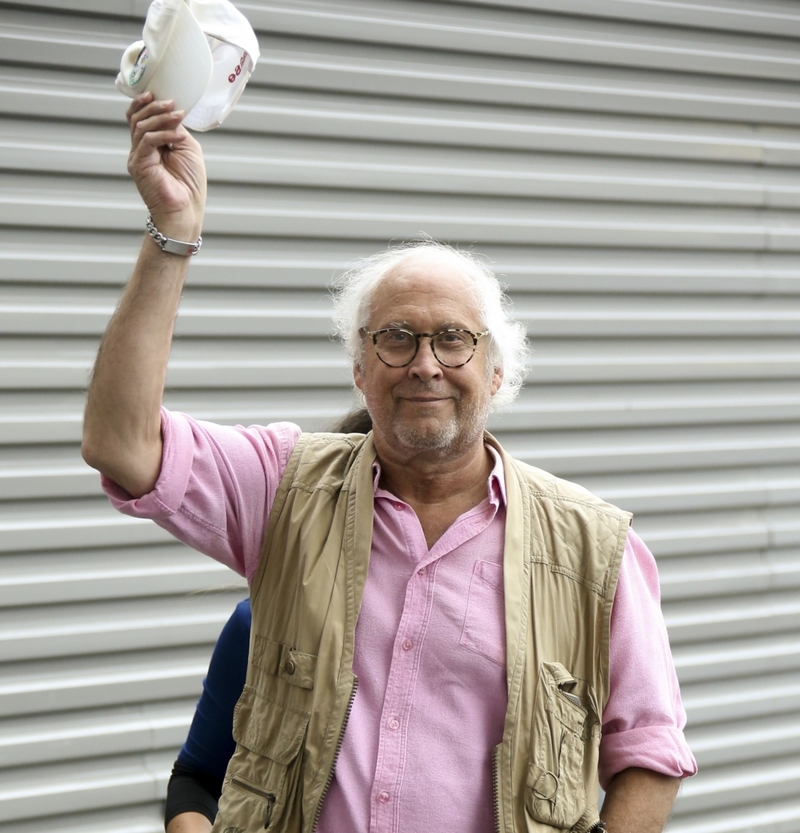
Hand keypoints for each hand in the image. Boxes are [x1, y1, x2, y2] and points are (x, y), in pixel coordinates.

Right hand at [126, 91, 206, 238]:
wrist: (185, 211)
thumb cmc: (190, 185)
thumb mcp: (187, 149)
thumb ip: (176, 130)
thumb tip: (171, 112)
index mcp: (151, 146)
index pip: (140, 118)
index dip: (144, 104)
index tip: (157, 93)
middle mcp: (141, 150)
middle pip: (137, 119)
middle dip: (153, 107)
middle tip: (170, 103)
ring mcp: (137, 157)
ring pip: (140, 127)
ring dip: (160, 118)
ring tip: (177, 115)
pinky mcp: (138, 165)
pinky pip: (147, 141)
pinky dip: (163, 135)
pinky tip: (177, 136)